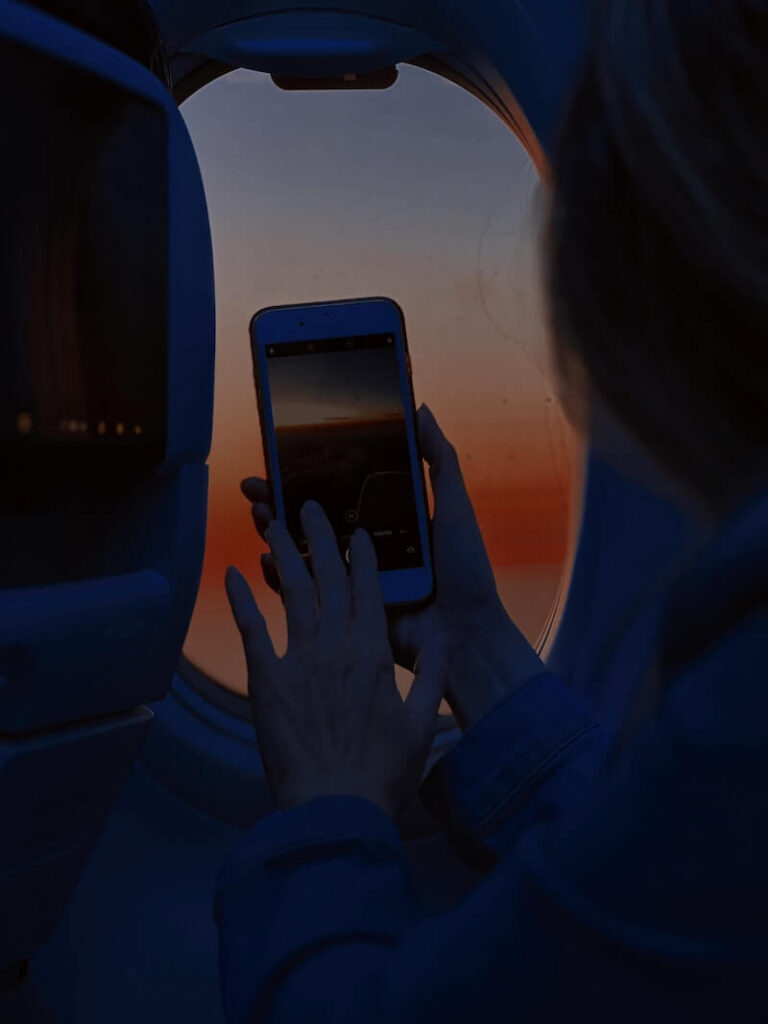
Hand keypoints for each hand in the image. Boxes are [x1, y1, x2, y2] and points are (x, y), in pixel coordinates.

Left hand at [225, 501, 445, 817]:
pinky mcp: (267, 680)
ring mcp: (300, 660)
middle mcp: (337, 646)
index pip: (370, 591)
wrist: (334, 807)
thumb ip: (432, 676)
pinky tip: (234, 573)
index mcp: (375, 654)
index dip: (362, 557)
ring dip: (282, 555)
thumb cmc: (381, 773)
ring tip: (271, 522)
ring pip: (291, 593)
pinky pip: (252, 630)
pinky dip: (243, 599)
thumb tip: (441, 638)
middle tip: (308, 505)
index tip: (356, 530)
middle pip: (328, 580)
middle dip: (319, 538)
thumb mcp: (421, 724)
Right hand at [241, 406, 544, 731]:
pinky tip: (265, 559)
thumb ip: (439, 461)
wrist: (466, 633)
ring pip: (302, 550)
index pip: (339, 490)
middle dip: (280, 500)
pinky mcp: (344, 611)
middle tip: (255, 484)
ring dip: (275, 532)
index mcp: (386, 522)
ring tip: (258, 514)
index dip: (309, 474)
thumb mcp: (455, 508)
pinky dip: (280, 576)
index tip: (282, 454)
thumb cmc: (466, 571)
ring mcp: (352, 579)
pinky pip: (304, 592)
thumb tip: (420, 411)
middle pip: (312, 518)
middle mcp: (365, 547)